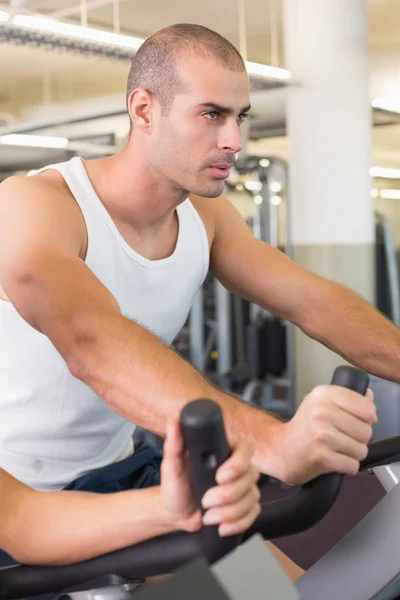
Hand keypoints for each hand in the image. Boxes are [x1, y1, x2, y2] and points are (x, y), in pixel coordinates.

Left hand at [160, 419, 260, 535]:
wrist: (175, 512)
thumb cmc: (174, 485)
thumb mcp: (172, 465)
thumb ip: (174, 444)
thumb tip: (174, 422)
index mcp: (224, 450)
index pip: (246, 448)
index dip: (238, 463)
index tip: (219, 477)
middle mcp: (239, 467)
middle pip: (250, 477)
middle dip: (228, 494)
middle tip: (206, 501)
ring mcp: (244, 487)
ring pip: (251, 498)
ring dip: (230, 512)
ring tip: (209, 517)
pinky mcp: (245, 506)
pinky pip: (253, 514)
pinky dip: (237, 524)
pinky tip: (222, 527)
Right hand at [272, 385, 376, 485]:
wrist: (281, 449)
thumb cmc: (304, 427)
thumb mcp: (321, 402)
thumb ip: (347, 398)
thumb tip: (370, 398)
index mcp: (324, 394)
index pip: (367, 408)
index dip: (366, 418)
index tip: (353, 421)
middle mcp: (322, 412)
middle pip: (367, 431)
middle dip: (358, 439)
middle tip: (340, 437)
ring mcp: (322, 435)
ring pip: (361, 450)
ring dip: (352, 454)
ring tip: (336, 449)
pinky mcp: (322, 456)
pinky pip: (352, 465)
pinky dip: (346, 466)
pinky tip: (332, 459)